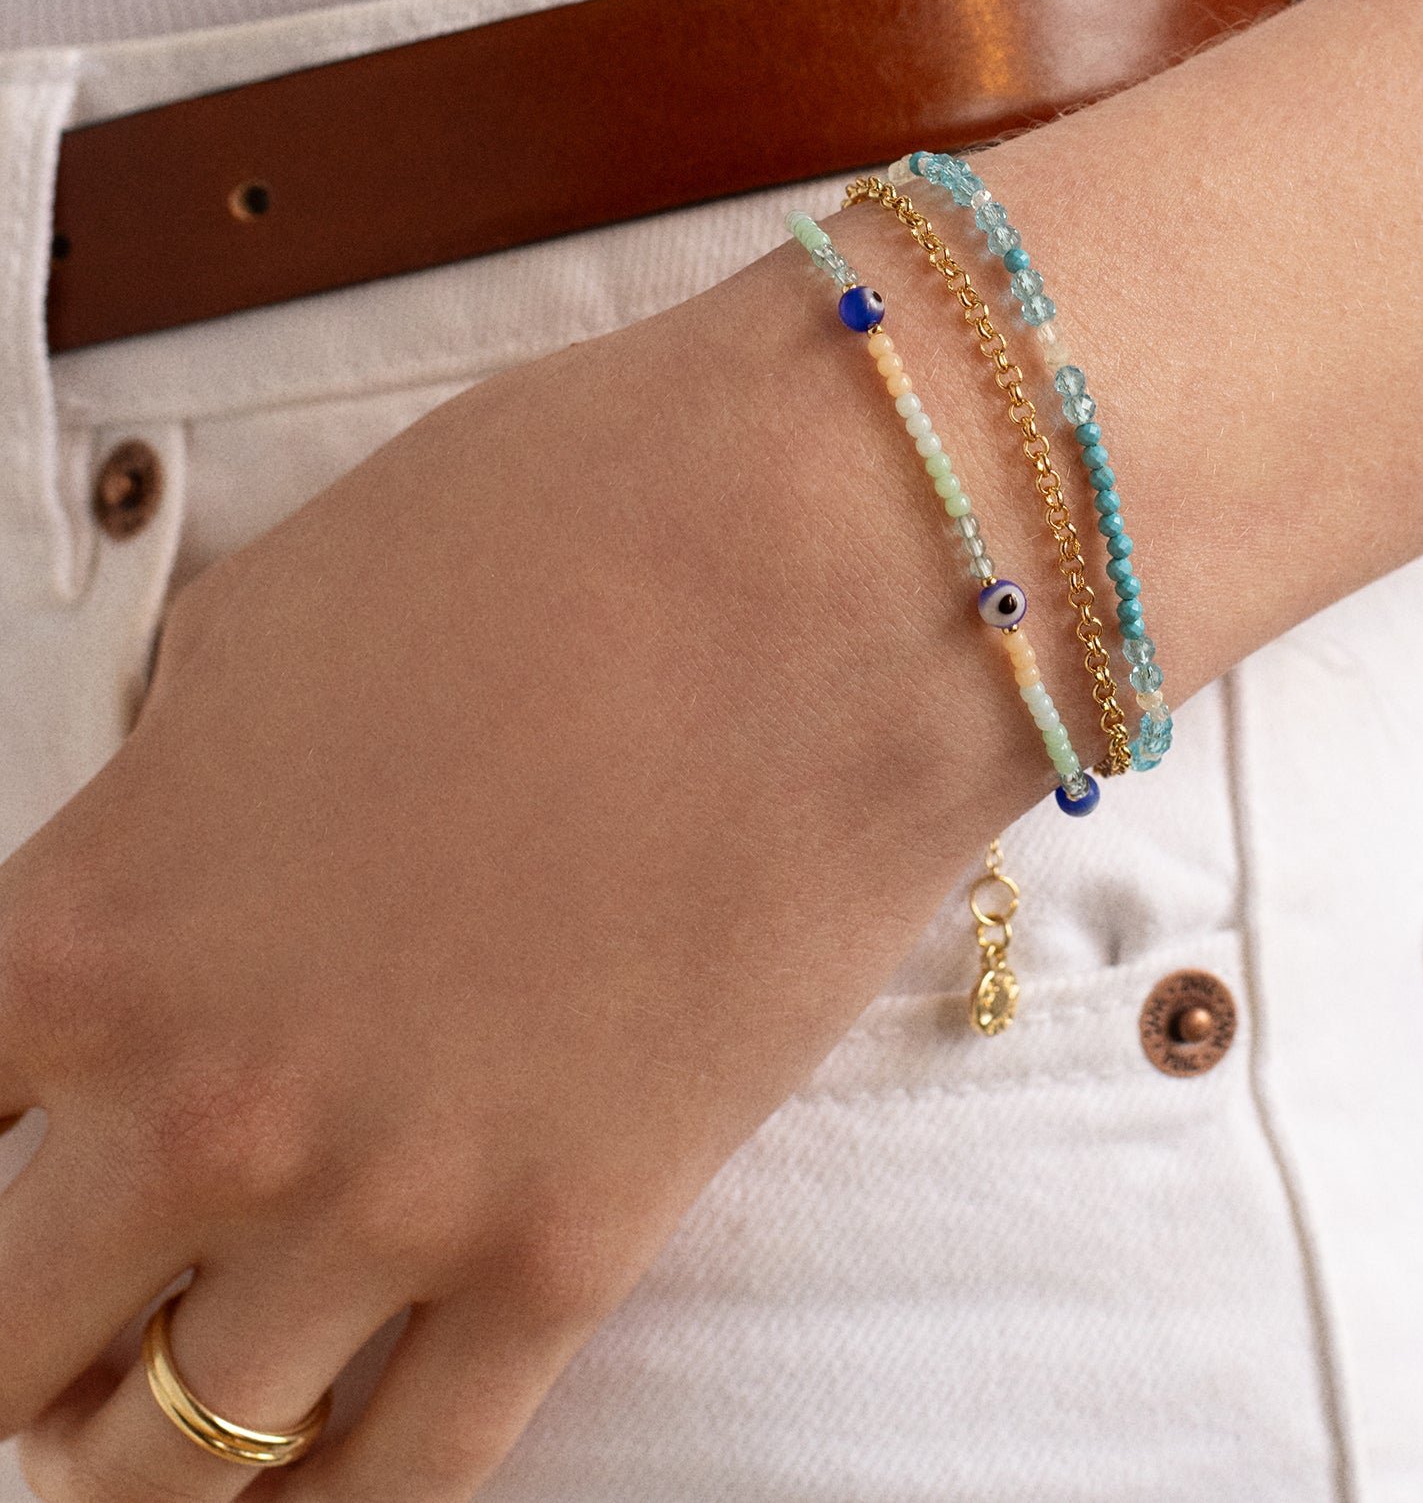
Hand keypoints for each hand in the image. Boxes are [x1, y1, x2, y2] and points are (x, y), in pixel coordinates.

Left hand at [0, 228, 1049, 1502]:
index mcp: (98, 922)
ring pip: (167, 1460)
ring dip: (146, 1431)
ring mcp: (390, 1207)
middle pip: (2, 1343)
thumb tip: (166, 884)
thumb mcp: (267, 625)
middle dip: (22, 1321)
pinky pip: (397, 1484)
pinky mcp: (571, 1256)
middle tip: (76, 1281)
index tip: (25, 1137)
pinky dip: (327, 1489)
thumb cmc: (556, 532)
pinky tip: (324, 1436)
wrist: (823, 556)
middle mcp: (208, 1103)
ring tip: (184, 1367)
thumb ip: (163, 803)